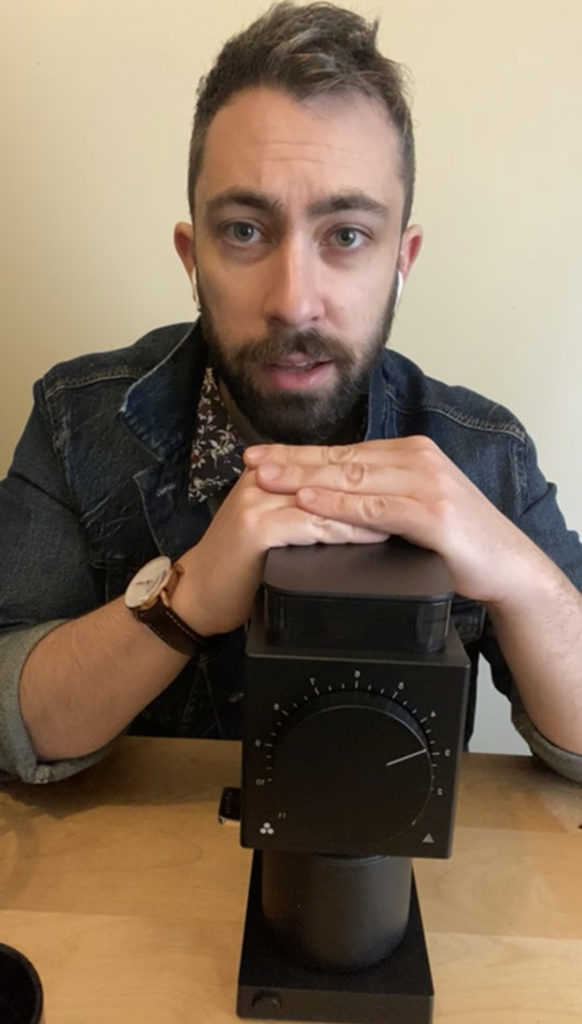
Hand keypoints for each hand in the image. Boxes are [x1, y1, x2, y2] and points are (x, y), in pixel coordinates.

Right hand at [176, 468, 387, 635]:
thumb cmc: (239, 568)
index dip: (366, 471)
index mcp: (267, 473)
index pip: (325, 462)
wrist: (198, 596)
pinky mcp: (257, 528)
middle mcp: (261, 480)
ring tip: (403, 517)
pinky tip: (373, 536)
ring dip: (368, 508)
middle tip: (414, 495)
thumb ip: (302, 508)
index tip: (402, 480)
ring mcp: (257, 502)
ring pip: (325, 498)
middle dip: (374, 485)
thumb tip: (352, 502)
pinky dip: (345, 531)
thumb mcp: (274, 526)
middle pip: (329, 474)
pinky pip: (312, 525)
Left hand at [245, 437, 544, 603]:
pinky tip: (310, 501)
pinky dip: (338, 504)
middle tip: (251, 461)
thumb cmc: (459, 542)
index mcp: (410, 454)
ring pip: (352, 477)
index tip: (262, 454)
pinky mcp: (431, 512)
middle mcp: (416, 460)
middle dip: (291, 460)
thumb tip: (337, 494)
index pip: (343, 450)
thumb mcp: (416, 507)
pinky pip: (373, 508)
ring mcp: (425, 483)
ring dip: (304, 477)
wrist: (507, 566)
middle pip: (341, 458)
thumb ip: (382, 495)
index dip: (299, 453)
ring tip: (267, 478)